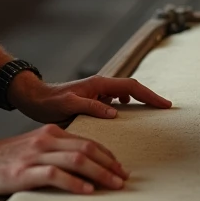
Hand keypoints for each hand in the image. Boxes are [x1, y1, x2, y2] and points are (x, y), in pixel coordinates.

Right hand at [0, 124, 127, 194]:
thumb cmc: (5, 158)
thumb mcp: (34, 147)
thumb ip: (56, 151)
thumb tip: (83, 162)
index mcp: (50, 132)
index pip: (86, 140)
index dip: (107, 154)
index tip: (119, 167)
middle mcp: (46, 139)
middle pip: (87, 148)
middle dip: (109, 164)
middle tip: (124, 178)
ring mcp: (35, 155)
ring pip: (77, 159)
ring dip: (100, 173)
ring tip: (114, 184)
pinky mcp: (25, 172)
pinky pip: (56, 175)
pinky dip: (74, 182)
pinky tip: (87, 190)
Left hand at [9, 74, 171, 123]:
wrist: (33, 98)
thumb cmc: (48, 102)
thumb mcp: (68, 105)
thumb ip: (90, 107)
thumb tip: (115, 112)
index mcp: (99, 84)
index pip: (131, 87)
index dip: (150, 95)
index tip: (166, 105)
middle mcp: (100, 85)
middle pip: (132, 89)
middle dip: (150, 97)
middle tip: (166, 109)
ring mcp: (97, 91)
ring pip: (125, 94)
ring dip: (139, 101)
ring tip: (151, 114)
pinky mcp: (93, 99)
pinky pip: (115, 101)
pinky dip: (126, 107)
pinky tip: (125, 117)